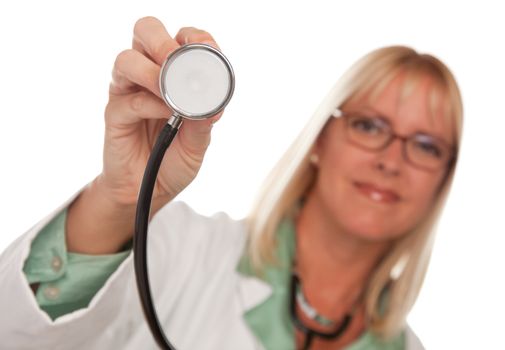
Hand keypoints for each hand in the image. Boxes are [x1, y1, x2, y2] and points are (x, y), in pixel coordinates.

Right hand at [97, 16, 224, 206]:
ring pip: (127, 59)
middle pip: (146, 32)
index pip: (181, 39)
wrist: (150, 190)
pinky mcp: (115, 113)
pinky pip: (128, 99)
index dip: (195, 38)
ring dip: (151, 72)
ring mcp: (128, 92)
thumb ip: (204, 123)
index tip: (210, 52)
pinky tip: (166, 116)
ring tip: (170, 93)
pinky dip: (150, 104)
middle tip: (177, 61)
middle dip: (162, 41)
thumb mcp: (198, 144)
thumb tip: (214, 103)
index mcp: (173, 75)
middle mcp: (148, 76)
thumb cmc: (174, 161)